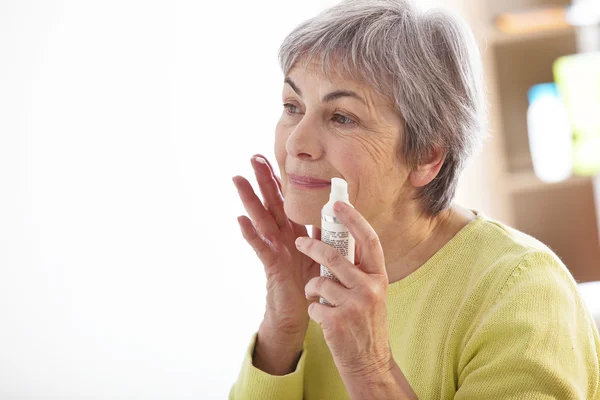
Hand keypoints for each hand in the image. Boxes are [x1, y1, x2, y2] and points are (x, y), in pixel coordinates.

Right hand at [233, 154, 320, 337]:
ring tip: (238, 179)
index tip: (269, 158)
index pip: (284, 201)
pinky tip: (241, 220)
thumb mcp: (319, 255)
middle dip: (263, 181)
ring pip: (261, 220)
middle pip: (271, 203)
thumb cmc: (309, 284)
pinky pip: (261, 249)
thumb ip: (321, 234)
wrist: (299, 314)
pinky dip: (250, 235)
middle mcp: (282, 238)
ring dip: (250, 200)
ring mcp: (275, 250)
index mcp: (294, 232)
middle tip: (253, 157)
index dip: (277, 180)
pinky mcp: (272, 267)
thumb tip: (332, 213)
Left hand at [295, 201, 391, 378]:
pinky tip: (322, 317)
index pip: (368, 240)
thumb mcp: (371, 292)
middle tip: (300, 241)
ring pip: (319, 281)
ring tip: (313, 294)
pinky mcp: (337, 321)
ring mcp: (354, 305)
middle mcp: (370, 288)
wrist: (369, 361)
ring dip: (311, 287)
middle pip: (334, 256)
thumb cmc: (366, 322)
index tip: (338, 204)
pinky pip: (314, 304)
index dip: (353, 219)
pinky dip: (313, 308)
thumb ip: (359, 269)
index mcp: (379, 276)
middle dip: (312, 246)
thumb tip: (340, 238)